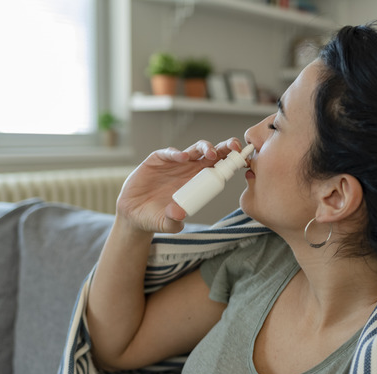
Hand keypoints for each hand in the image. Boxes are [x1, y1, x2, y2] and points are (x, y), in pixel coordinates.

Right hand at [116, 138, 243, 233]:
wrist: (134, 214)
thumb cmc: (156, 218)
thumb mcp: (167, 224)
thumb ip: (174, 221)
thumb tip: (179, 215)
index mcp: (200, 183)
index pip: (219, 168)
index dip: (231, 162)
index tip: (242, 160)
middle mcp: (190, 170)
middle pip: (212, 154)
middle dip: (224, 148)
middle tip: (233, 147)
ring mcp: (174, 163)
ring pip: (194, 149)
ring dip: (204, 147)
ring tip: (210, 153)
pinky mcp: (158, 160)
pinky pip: (169, 153)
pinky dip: (176, 153)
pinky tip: (181, 157)